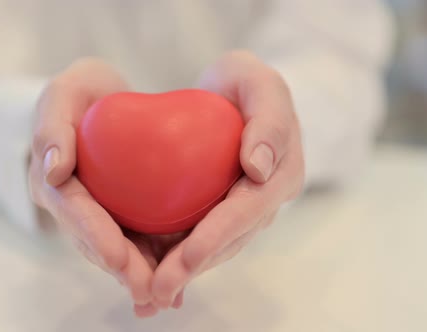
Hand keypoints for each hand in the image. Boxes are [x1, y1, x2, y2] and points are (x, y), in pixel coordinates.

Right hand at [28, 58, 160, 316]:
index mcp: (54, 181)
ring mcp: (100, 214)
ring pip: (118, 249)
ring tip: (165, 298)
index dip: (93, 234)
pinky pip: (139, 241)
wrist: (100, 101)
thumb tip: (53, 170)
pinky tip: (178, 288)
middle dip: (121, 268)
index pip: (73, 211)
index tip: (116, 258)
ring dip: (140, 276)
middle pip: (95, 241)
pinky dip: (157, 264)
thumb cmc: (80, 94)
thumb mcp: (64, 94)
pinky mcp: (124, 215)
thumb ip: (53, 126)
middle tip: (147, 290)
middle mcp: (75, 206)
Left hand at [150, 50, 305, 307]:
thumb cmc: (244, 83)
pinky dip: (173, 264)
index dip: (218, 236)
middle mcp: (262, 202)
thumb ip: (269, 117)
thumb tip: (259, 169)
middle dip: (193, 269)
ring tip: (145, 300)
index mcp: (281, 174)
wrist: (232, 96)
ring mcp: (240, 212)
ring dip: (181, 276)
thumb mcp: (258, 80)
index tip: (188, 257)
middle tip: (156, 291)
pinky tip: (146, 288)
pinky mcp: (216, 214)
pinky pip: (196, 241)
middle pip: (228, 241)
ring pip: (212, 250)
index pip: (247, 210)